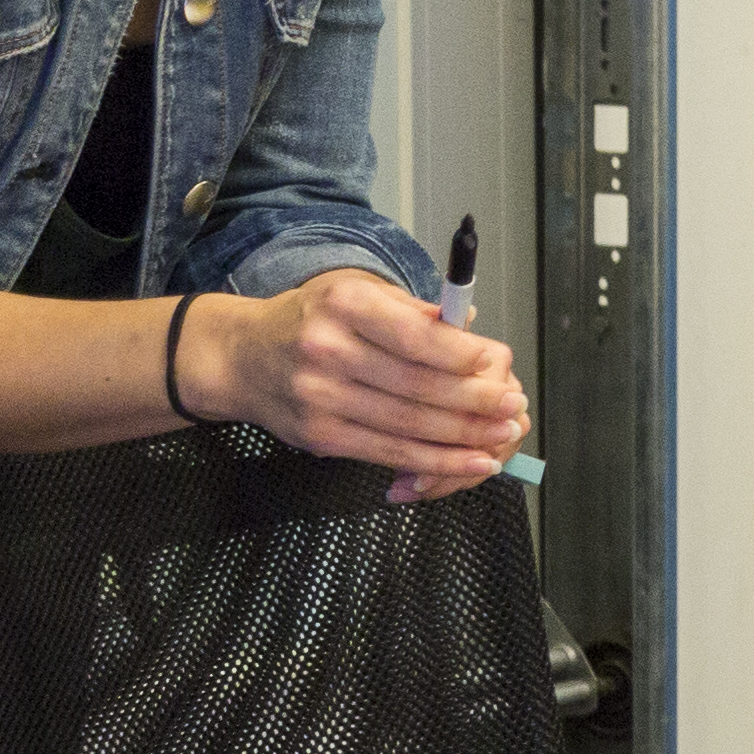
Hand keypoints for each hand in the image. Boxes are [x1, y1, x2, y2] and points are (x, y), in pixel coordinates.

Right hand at [225, 273, 526, 502]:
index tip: (495, 361)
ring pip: (409, 423)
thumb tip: (466, 324)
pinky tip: (469, 460)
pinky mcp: (320, 436)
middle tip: (511, 405)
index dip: (463, 355)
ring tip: (500, 435)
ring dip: (464, 436)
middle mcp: (328, 350)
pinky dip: (435, 460)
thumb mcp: (355, 293)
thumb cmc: (312, 321)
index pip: (416, 336)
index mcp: (345, 305)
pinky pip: (389, 451)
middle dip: (475, 401)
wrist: (242, 358)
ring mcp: (320, 397)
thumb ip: (410, 311)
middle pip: (418, 384)